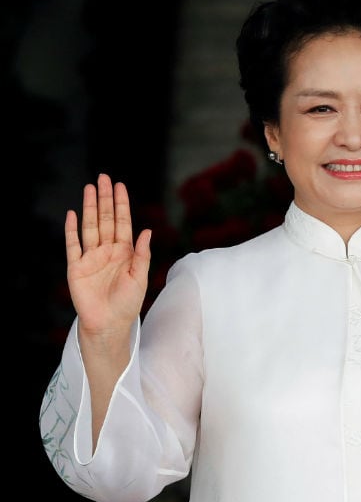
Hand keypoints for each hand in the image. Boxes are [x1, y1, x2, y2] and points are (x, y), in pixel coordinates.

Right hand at [66, 174, 151, 340]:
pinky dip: (72, 230)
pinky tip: (73, 214)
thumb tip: (147, 231)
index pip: (122, 223)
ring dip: (89, 208)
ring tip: (90, 188)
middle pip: (105, 219)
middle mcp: (107, 251)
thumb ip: (142, 255)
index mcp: (125, 252)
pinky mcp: (76, 267)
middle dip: (105, 199)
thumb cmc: (127, 303)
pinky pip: (73, 245)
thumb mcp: (140, 278)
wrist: (108, 323)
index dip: (121, 205)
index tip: (120, 186)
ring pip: (89, 227)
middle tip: (104, 178)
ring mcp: (91, 257)